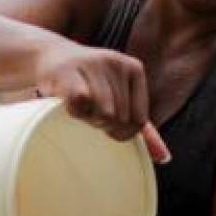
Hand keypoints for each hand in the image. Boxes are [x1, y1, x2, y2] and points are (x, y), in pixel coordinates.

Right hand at [34, 42, 170, 162]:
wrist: (51, 56)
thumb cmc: (89, 82)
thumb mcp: (119, 98)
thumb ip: (142, 127)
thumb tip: (164, 158)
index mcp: (135, 69)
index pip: (139, 120)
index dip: (122, 130)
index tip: (106, 120)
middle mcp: (117, 63)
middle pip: (120, 118)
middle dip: (102, 123)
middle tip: (89, 110)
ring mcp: (92, 65)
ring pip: (103, 114)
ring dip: (88, 119)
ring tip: (81, 106)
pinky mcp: (69, 73)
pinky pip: (80, 107)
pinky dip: (74, 112)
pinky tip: (69, 103)